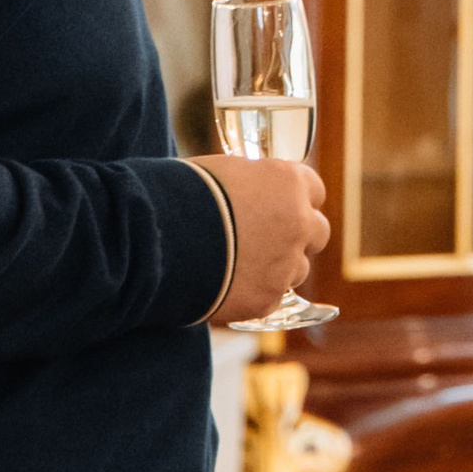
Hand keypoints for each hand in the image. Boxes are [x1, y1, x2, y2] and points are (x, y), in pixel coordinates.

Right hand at [195, 158, 328, 324]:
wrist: (155, 238)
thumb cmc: (181, 193)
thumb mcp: (224, 171)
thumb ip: (253, 184)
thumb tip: (254, 192)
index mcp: (289, 182)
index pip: (314, 190)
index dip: (296, 199)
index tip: (281, 205)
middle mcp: (298, 223)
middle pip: (317, 232)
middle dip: (296, 236)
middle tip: (266, 239)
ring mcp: (286, 265)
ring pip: (297, 270)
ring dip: (277, 268)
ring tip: (237, 265)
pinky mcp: (267, 300)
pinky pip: (272, 298)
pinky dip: (255, 293)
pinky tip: (226, 284)